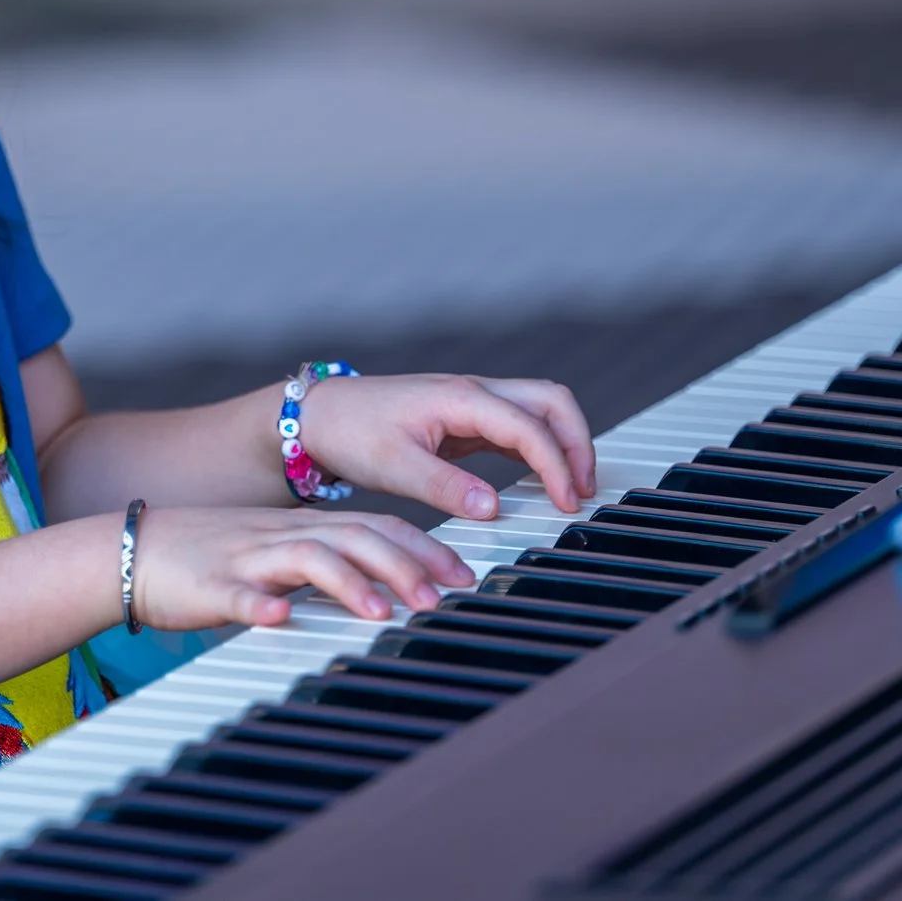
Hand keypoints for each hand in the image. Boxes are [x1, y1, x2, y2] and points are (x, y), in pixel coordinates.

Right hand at [129, 505, 475, 630]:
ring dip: (347, 583)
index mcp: (300, 527)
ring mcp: (244, 558)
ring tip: (381, 611)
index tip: (462, 574)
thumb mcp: (275, 553)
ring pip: (304, 559)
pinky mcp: (207, 585)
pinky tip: (280, 617)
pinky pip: (235, 594)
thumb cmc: (208, 558)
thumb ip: (323, 562)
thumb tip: (383, 583)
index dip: (422, 547)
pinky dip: (259, 605)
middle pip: (352, 536)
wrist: (131, 548)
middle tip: (441, 595)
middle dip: (403, 564)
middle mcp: (280, 536)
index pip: (373, 526)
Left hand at [295, 374, 597, 518]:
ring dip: (563, 443)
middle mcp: (473, 392)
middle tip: (583, 491)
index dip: (556, 465)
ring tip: (572, 490)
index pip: (529, 426)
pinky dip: (539, 450)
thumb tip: (493, 508)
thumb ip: (445, 487)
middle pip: (550, 402)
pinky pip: (516, 428)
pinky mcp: (463, 420)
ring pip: (538, 410)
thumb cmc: (350, 432)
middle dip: (577, 442)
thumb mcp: (394, 466)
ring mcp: (470, 404)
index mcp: (461, 398)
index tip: (566, 503)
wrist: (317, 416)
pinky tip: (542, 481)